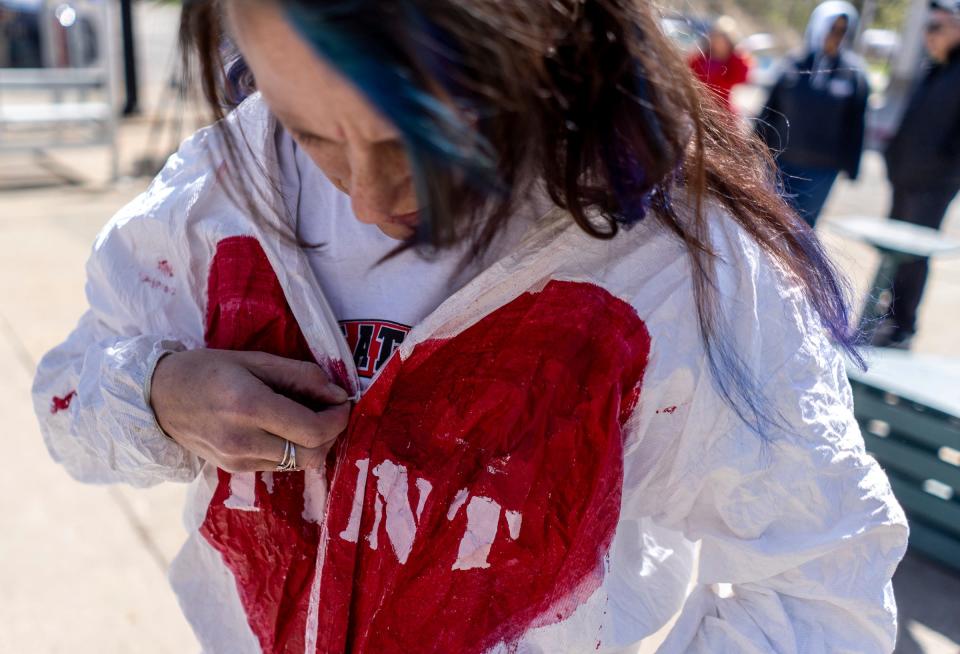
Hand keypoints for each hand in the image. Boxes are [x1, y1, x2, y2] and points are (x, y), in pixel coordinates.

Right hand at [149, 349, 350, 471]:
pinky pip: (280, 466)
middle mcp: (243, 441)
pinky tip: (287, 429)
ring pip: (299, 465)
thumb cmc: (208, 369)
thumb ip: (301, 377)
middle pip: (312, 455)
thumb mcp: (256, 360)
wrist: (158, 398)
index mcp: (248, 406)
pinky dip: (294, 449)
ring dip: (315, 443)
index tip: (343, 401)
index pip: (312, 430)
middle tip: (331, 411)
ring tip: (308, 417)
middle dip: (332, 434)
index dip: (338, 419)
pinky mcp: (235, 470)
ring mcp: (238, 461)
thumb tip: (339, 394)